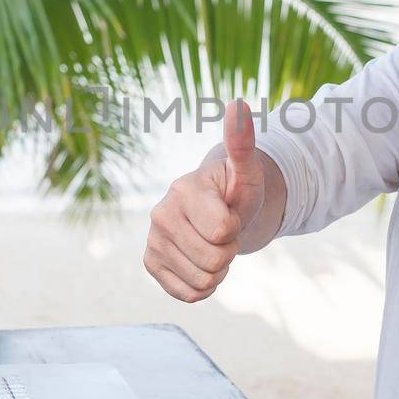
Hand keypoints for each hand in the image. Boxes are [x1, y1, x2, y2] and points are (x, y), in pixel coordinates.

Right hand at [143, 100, 265, 302]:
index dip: (236, 228)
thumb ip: (243, 142)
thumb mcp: (247, 170)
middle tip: (223, 233)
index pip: (224, 232)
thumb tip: (237, 103)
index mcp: (184, 190)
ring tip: (212, 244)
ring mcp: (153, 240)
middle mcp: (161, 214)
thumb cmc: (235, 190)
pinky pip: (188, 294)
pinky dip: (203, 286)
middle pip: (215, 261)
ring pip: (204, 281)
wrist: (217, 209)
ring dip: (218, 270)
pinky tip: (200, 263)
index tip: (230, 213)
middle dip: (228, 251)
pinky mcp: (151, 262)